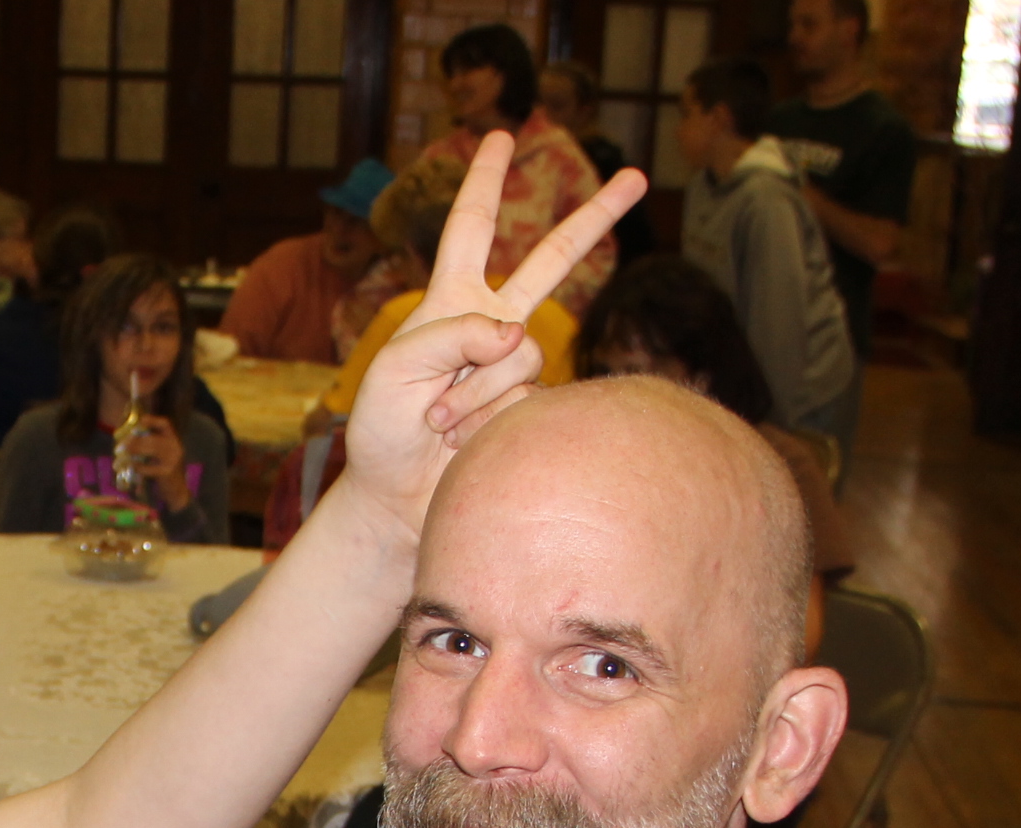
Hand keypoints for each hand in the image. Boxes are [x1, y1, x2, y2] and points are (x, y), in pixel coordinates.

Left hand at [126, 414, 188, 507]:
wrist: (177, 492)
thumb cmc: (164, 474)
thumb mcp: (160, 457)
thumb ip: (148, 448)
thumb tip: (125, 443)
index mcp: (173, 440)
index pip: (165, 424)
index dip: (151, 421)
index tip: (138, 423)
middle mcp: (175, 447)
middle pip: (152, 437)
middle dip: (133, 441)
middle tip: (118, 449)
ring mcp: (172, 459)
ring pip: (150, 448)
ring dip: (132, 452)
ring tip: (119, 459)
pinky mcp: (167, 472)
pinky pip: (147, 467)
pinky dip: (136, 467)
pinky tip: (129, 469)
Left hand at [332, 130, 645, 542]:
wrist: (402, 497)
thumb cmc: (384, 430)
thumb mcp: (396, 369)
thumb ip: (451, 336)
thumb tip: (515, 332)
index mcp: (450, 300)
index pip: (471, 228)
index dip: (486, 182)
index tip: (502, 137)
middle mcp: (490, 323)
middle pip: (553, 260)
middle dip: (595, 218)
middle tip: (636, 176)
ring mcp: (514, 366)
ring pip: (523, 351)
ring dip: (474, 391)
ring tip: (439, 421)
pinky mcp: (531, 406)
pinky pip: (528, 396)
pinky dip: (490, 418)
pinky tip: (463, 440)